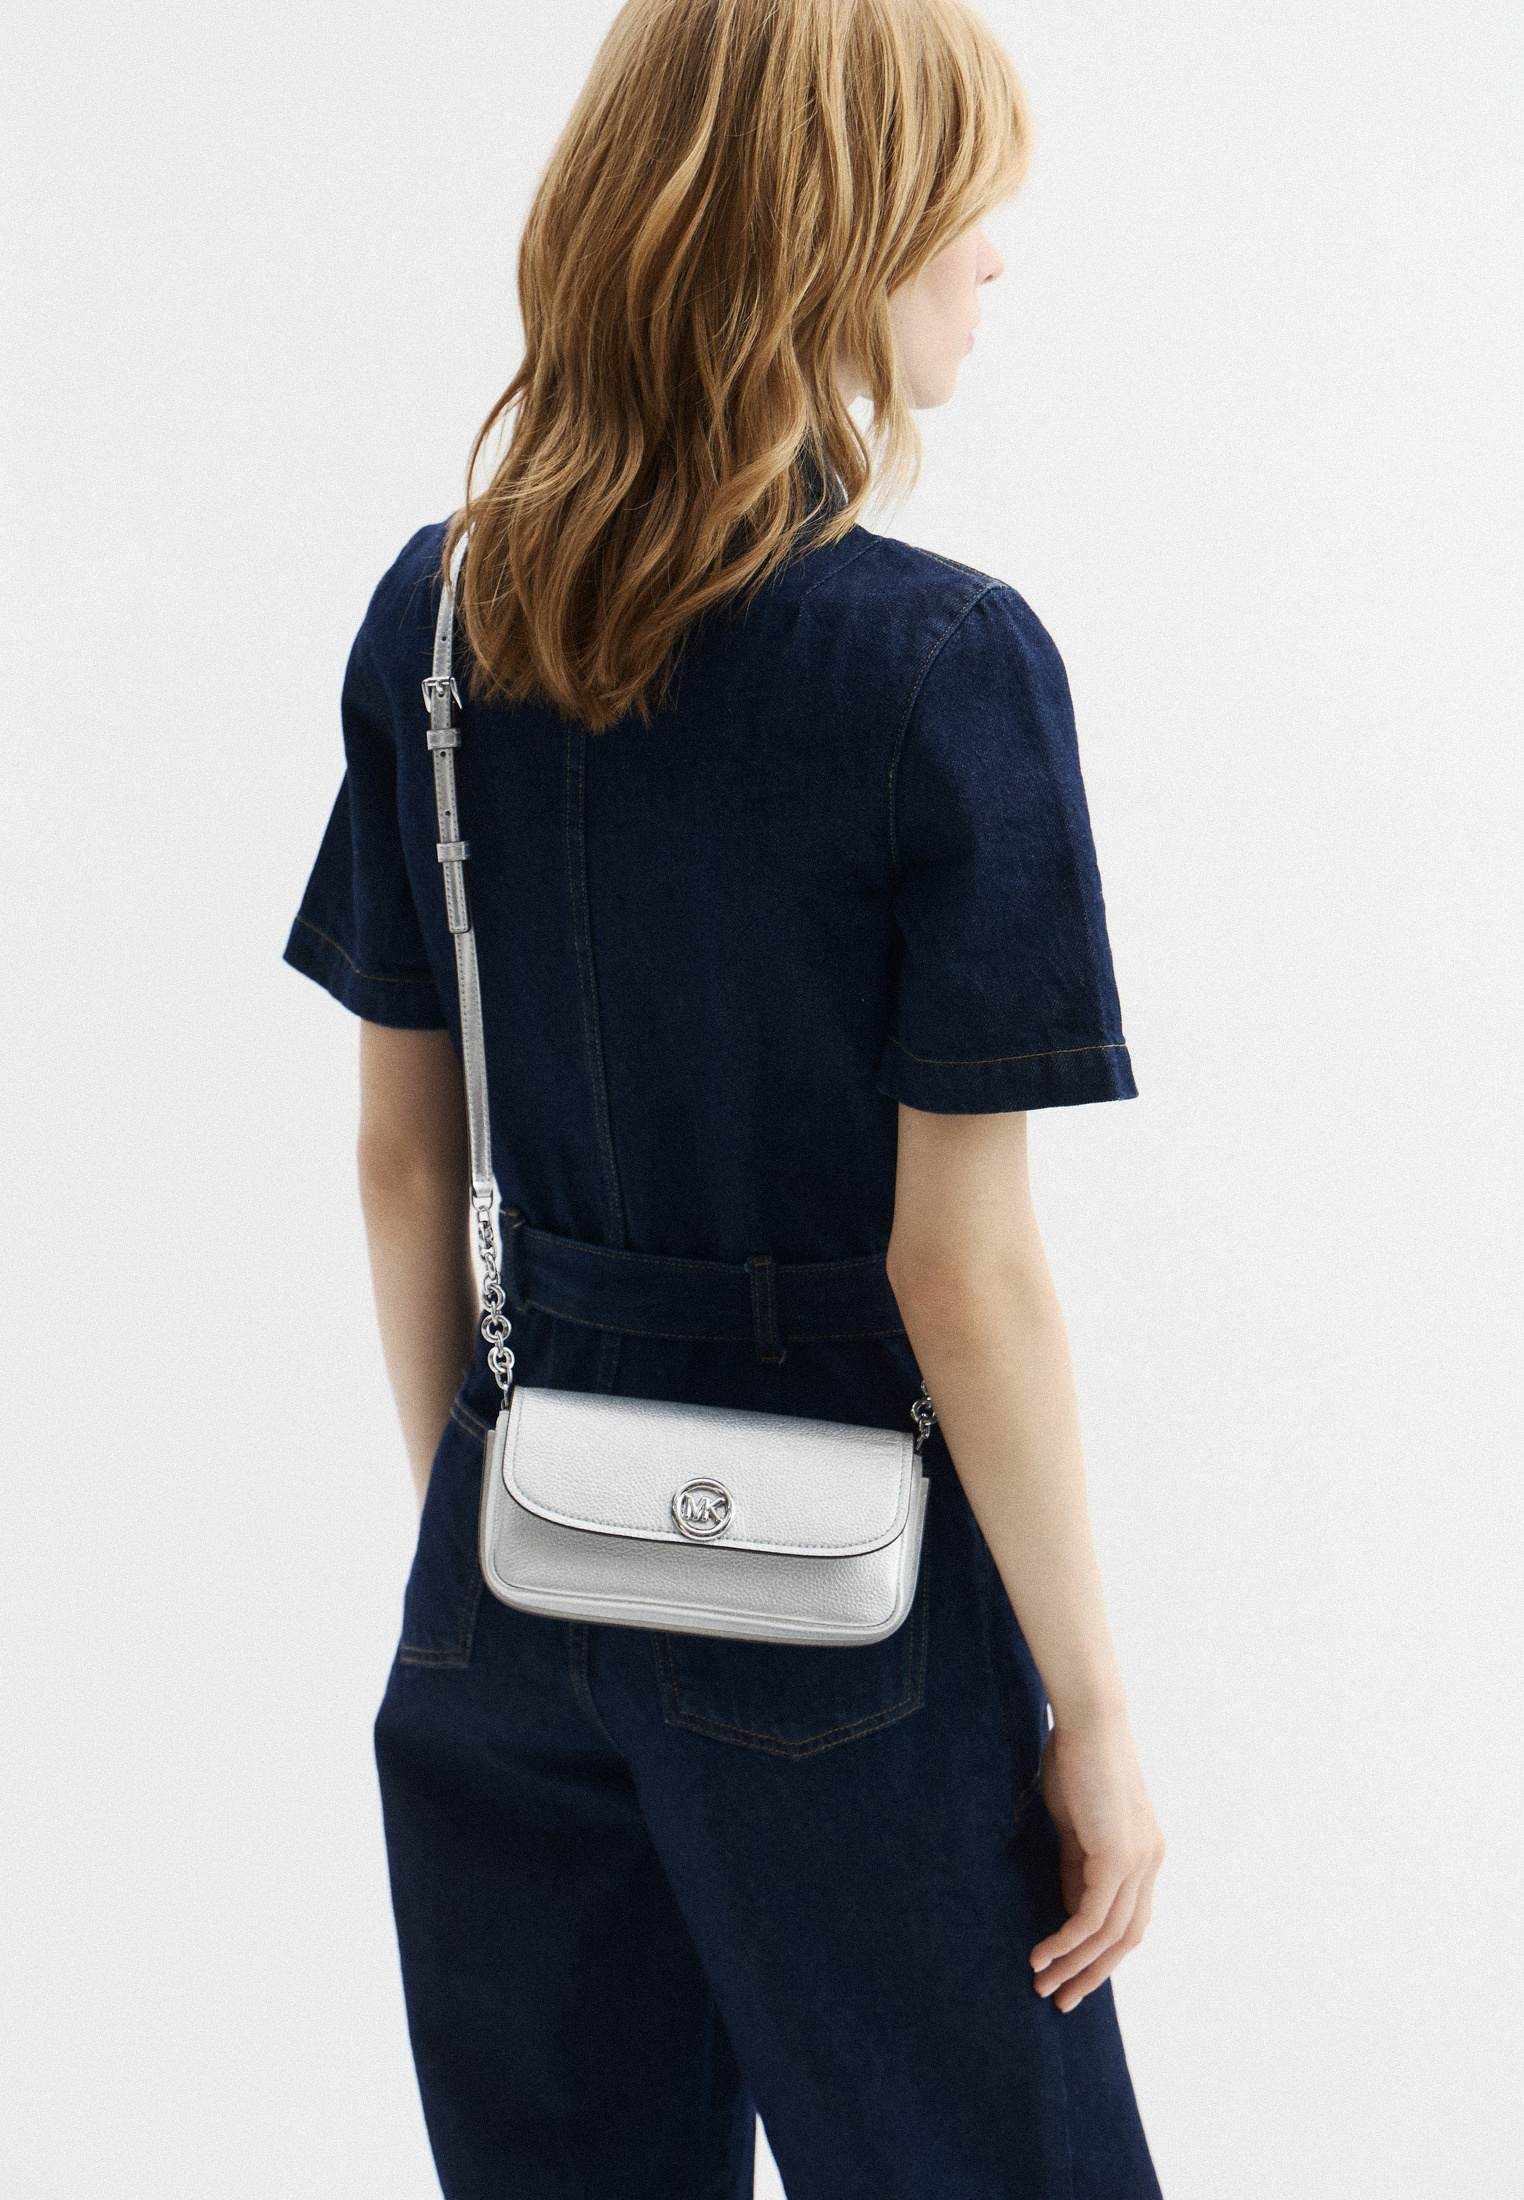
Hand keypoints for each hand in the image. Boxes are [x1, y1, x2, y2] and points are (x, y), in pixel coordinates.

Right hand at [1028, 1710, 1164, 2012]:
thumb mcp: (1076, 1824)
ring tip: (1040, 1984)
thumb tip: (1069, 1909)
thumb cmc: (1077, 1760)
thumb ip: (1078, 1865)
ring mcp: (1139, 1861)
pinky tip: (1041, 1955)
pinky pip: (1091, 1916)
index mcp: (1145, 1855)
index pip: (1128, 1920)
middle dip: (1092, 1974)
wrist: (1090, 1720)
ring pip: (1108, 1935)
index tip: (1069, 1974)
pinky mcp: (1118, 1856)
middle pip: (1126, 1939)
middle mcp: (1150, 1863)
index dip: (1100, 1953)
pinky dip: (1066, 1941)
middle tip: (1059, 2000)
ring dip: (1073, 1964)